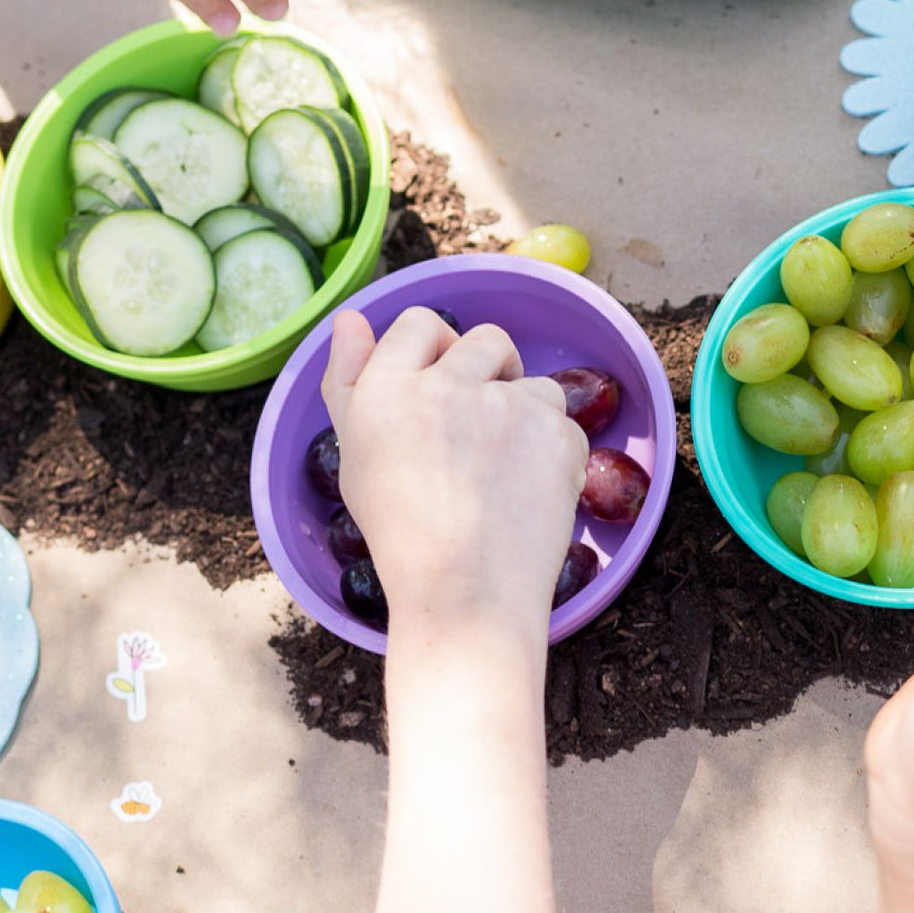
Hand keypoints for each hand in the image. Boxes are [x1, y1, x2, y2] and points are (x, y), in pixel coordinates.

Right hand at [321, 308, 588, 643]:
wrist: (466, 596)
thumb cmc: (404, 533)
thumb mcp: (357, 456)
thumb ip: (349, 381)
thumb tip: (350, 316)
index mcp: (385, 391)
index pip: (420, 324)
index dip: (438, 353)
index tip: (446, 391)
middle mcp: (443, 386)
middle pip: (486, 340)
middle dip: (492, 373)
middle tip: (481, 433)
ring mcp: (505, 406)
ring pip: (533, 382)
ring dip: (525, 416)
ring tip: (502, 476)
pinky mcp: (554, 431)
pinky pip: (564, 423)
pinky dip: (555, 455)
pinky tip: (529, 494)